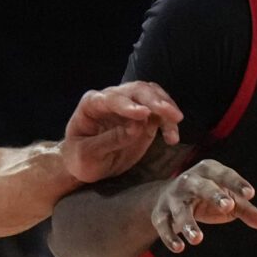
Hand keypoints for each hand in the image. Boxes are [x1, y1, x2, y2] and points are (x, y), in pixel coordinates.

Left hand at [61, 82, 183, 183]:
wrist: (88, 165)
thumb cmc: (80, 158)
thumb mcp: (87, 155)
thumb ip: (109, 140)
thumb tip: (137, 127)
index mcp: (91, 104)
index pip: (111, 99)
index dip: (128, 105)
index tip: (144, 114)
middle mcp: (111, 98)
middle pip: (136, 90)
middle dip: (155, 100)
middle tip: (171, 114)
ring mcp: (129, 105)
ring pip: (151, 95)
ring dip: (166, 107)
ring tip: (176, 122)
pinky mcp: (144, 117)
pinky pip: (160, 113)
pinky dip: (169, 122)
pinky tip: (172, 138)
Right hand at [151, 160, 256, 252]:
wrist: (168, 196)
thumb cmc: (207, 196)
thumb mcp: (228, 200)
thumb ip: (247, 211)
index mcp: (209, 171)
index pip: (225, 175)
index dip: (237, 183)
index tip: (250, 194)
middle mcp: (189, 180)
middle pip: (201, 187)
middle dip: (213, 195)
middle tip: (228, 206)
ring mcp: (173, 197)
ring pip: (180, 210)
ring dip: (188, 224)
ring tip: (198, 239)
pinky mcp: (160, 214)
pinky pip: (164, 225)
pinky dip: (169, 237)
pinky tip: (179, 248)